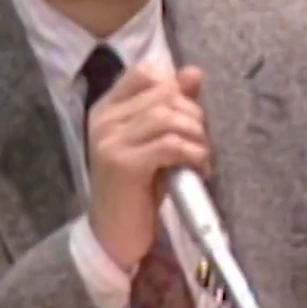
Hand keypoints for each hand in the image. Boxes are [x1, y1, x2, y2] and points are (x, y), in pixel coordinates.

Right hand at [86, 62, 209, 270]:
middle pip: (163, 93)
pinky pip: (170, 144)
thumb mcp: (156, 143)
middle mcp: (104, 119)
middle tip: (202, 140)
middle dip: (193, 114)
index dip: (173, 86)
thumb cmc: (137, 189)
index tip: (187, 112)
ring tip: (202, 155)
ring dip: (196, 135)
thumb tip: (194, 72)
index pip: (144, 72)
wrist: (114, 235)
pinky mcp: (123, 164)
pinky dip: (193, 153)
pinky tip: (199, 168)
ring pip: (167, 116)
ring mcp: (110, 141)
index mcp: (107, 108)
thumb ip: (172, 107)